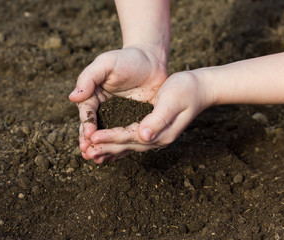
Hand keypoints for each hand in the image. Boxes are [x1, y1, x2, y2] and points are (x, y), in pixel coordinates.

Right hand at [69, 45, 167, 160]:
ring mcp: (118, 117)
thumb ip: (89, 77)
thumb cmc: (127, 59)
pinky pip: (126, 135)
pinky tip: (116, 158)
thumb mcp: (106, 63)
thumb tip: (73, 97)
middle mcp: (104, 109)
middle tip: (88, 154)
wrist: (152, 61)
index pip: (87, 112)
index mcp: (93, 96)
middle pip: (95, 127)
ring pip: (109, 135)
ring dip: (103, 148)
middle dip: (90, 142)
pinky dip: (121, 147)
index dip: (86, 124)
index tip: (87, 135)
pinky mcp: (133, 122)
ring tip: (98, 161)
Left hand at [85, 69, 215, 162]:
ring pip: (126, 145)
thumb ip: (158, 119)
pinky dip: (117, 144)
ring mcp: (155, 137)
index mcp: (160, 133)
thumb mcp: (172, 101)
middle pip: (126, 145)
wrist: (199, 89)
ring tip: (90, 153)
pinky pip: (130, 140)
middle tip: (84, 152)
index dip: (110, 137)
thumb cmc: (186, 90)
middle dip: (104, 148)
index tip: (92, 137)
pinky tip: (106, 147)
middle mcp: (157, 139)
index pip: (129, 137)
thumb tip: (143, 136)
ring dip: (108, 149)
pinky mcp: (151, 131)